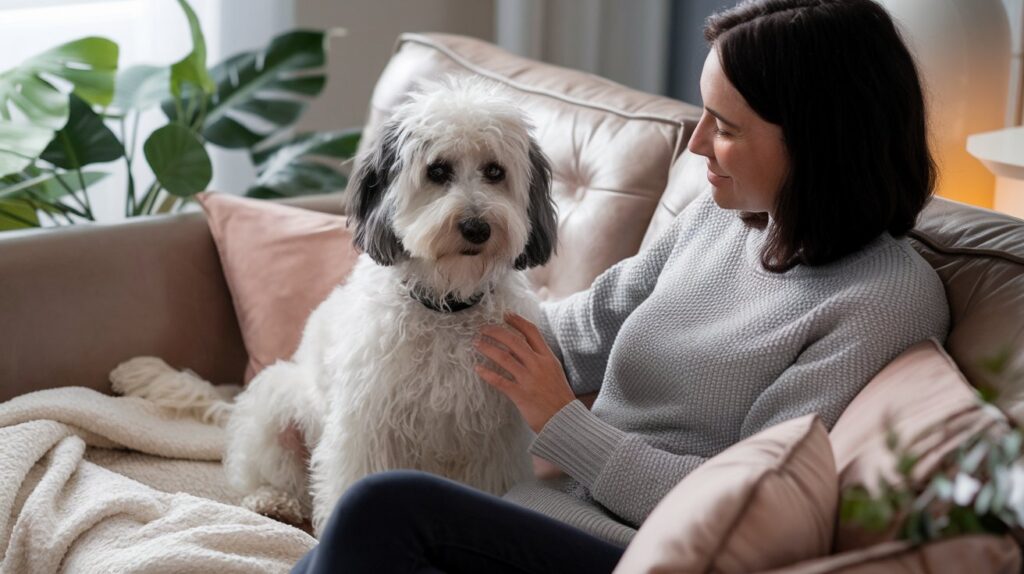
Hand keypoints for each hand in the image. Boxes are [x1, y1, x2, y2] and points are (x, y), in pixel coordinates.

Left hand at [474, 313, 575, 433]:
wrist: (565, 420)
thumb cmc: (559, 397)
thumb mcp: (554, 372)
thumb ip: (539, 359)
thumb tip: (520, 348)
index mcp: (548, 358)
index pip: (532, 332)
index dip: (517, 321)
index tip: (505, 314)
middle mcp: (538, 365)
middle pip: (514, 341)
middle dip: (496, 331)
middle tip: (483, 328)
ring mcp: (529, 379)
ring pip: (504, 357)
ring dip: (487, 348)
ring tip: (477, 343)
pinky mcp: (520, 394)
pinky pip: (500, 380)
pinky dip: (487, 373)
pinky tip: (478, 368)